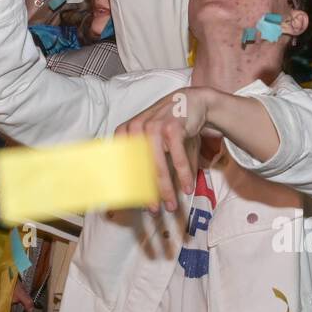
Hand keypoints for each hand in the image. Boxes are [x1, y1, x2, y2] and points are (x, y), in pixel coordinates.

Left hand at [115, 87, 209, 213]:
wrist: (191, 101)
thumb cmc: (169, 126)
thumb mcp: (152, 141)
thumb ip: (143, 162)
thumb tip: (134, 191)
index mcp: (125, 132)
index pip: (120, 164)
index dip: (122, 185)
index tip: (125, 205)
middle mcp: (136, 129)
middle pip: (139, 169)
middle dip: (146, 193)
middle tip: (153, 210)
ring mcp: (153, 127)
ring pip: (158, 167)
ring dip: (166, 189)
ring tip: (171, 204)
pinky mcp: (172, 127)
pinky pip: (178, 159)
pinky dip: (184, 175)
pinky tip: (188, 187)